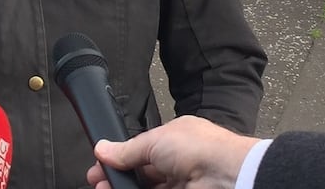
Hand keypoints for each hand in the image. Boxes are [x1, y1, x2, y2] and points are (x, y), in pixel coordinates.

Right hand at [86, 115, 259, 188]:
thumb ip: (127, 149)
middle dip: (117, 176)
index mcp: (174, 141)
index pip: (141, 151)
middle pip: (141, 174)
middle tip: (98, 181)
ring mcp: (180, 185)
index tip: (101, 165)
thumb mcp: (154, 140)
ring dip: (124, 188)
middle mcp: (178, 164)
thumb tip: (104, 149)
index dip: (120, 159)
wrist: (226, 175)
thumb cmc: (201, 148)